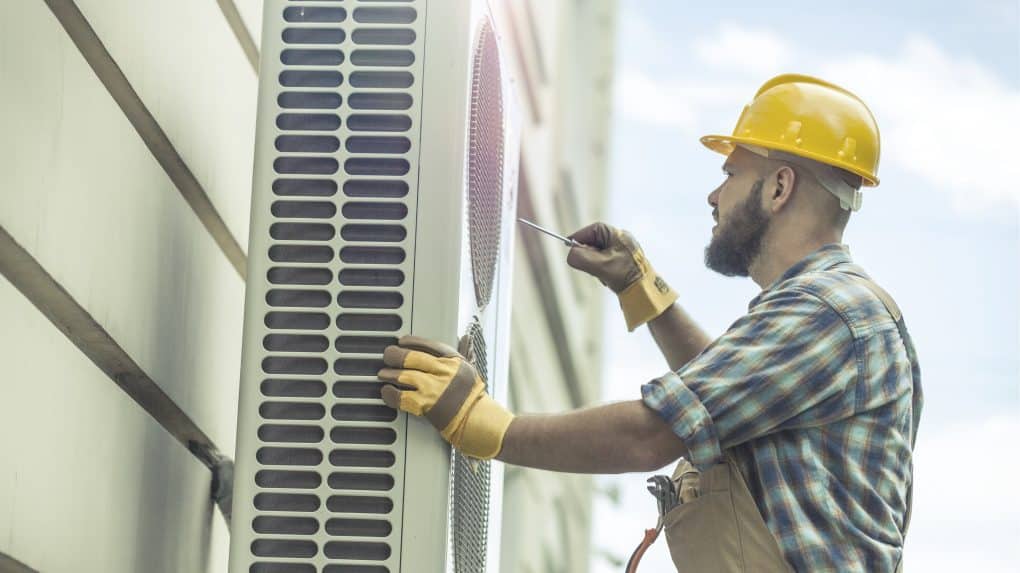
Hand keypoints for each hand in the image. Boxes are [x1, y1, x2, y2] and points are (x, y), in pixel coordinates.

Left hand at [378, 335, 513, 459]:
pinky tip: (386, 391)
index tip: (401, 341)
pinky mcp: (426, 405)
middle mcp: (443, 372)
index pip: (428, 344)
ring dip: (389, 374)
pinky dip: (390, 394)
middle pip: (412, 357)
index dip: (412, 341)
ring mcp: (434, 388)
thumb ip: (461, 353)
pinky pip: (402, 397)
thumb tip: (465, 337)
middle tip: (388, 355)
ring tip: (383, 374)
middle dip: (395, 355)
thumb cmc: (472, 397)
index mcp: (453, 361)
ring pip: (404, 375)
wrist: (476, 421)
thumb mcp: (469, 370)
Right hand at [567, 222, 677, 331]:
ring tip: (602, 274)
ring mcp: (621, 251)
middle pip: (593, 242)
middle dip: (588, 255)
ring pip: (597, 254)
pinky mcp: (621, 263)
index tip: (567, 244)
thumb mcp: (600, 266)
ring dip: (594, 265)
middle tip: (589, 266)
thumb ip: (582, 258)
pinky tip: (608, 278)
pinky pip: (603, 263)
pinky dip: (601, 270)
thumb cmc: (626, 276)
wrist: (644, 293)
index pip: (592, 230)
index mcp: (618, 235)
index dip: (579, 237)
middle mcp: (620, 240)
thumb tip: (570, 255)